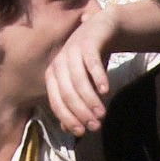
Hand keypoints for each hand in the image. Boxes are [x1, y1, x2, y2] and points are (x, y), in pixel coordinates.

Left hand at [46, 6, 120, 134]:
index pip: (56, 102)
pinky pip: (91, 62)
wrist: (105, 28)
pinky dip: (98, 77)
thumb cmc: (91, 60)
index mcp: (53, 75)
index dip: (68, 118)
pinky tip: (106, 90)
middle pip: (66, 93)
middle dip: (81, 112)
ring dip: (90, 99)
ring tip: (102, 113)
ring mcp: (72, 51)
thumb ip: (75, 103)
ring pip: (78, 80)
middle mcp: (59, 63)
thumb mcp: (83, 84)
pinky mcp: (87, 42)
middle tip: (96, 126)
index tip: (82, 132)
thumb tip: (69, 129)